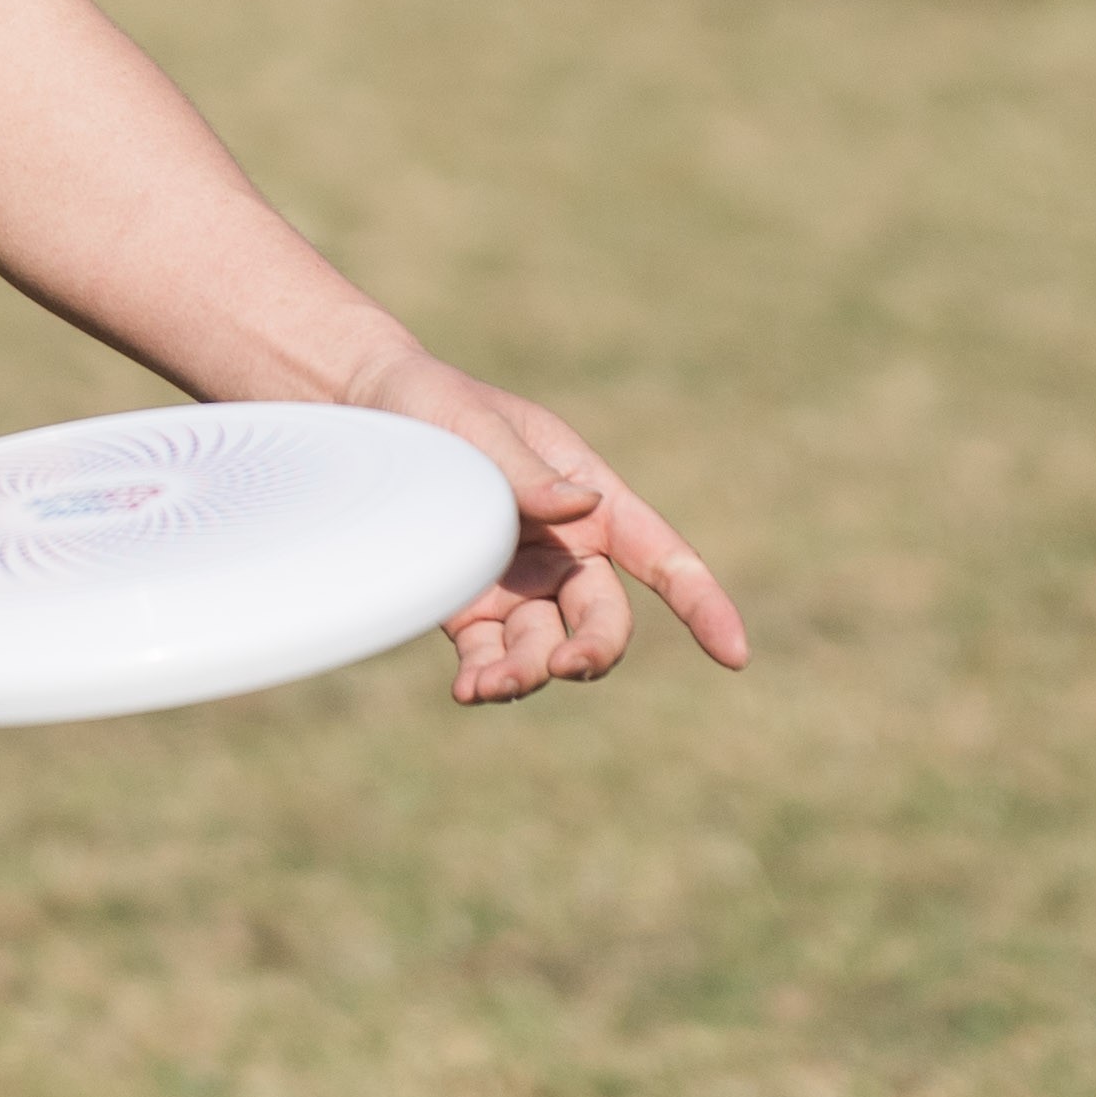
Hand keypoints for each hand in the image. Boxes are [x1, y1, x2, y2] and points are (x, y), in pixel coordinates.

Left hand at [336, 350, 743, 701]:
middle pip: (603, 618)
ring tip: (488, 686)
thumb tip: (584, 507)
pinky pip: (492, 654)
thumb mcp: (478, 428)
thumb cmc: (434, 406)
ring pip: (547, 646)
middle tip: (564, 665)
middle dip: (593, 649)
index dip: (703, 604)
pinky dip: (488, 677)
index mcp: (592, 497)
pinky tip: (471, 691)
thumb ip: (527, 474)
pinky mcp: (471, 607)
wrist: (361, 412)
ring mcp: (520, 584)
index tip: (734, 654)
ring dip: (529, 673)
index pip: (662, 556)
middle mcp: (567, 551)